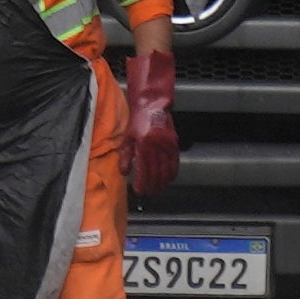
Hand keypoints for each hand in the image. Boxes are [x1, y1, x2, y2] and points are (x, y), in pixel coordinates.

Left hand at [124, 52, 179, 196]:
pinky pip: (175, 162)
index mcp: (143, 145)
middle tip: (149, 194)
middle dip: (153, 185)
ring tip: (158, 190)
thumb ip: (125, 156)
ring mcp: (167, 145)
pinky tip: (169, 179)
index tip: (139, 191)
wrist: (152, 104)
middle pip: (157, 172)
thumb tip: (124, 172)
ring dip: (163, 182)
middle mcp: (157, 146)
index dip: (142, 182)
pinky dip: (172, 172)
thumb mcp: (127, 137)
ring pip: (167, 170)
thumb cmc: (137, 120)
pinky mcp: (174, 143)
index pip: (144, 169)